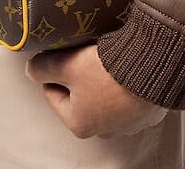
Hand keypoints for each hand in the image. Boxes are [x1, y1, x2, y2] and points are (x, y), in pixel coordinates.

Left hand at [24, 42, 168, 138]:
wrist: (153, 68)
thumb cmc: (106, 71)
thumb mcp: (66, 64)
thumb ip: (42, 68)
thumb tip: (31, 70)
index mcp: (79, 124)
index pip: (52, 94)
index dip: (53, 69)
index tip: (61, 54)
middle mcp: (104, 130)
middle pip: (80, 96)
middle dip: (79, 74)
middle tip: (83, 53)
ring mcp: (129, 123)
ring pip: (105, 95)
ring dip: (103, 78)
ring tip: (106, 56)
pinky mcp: (148, 111)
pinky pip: (129, 94)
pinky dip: (125, 81)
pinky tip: (126, 64)